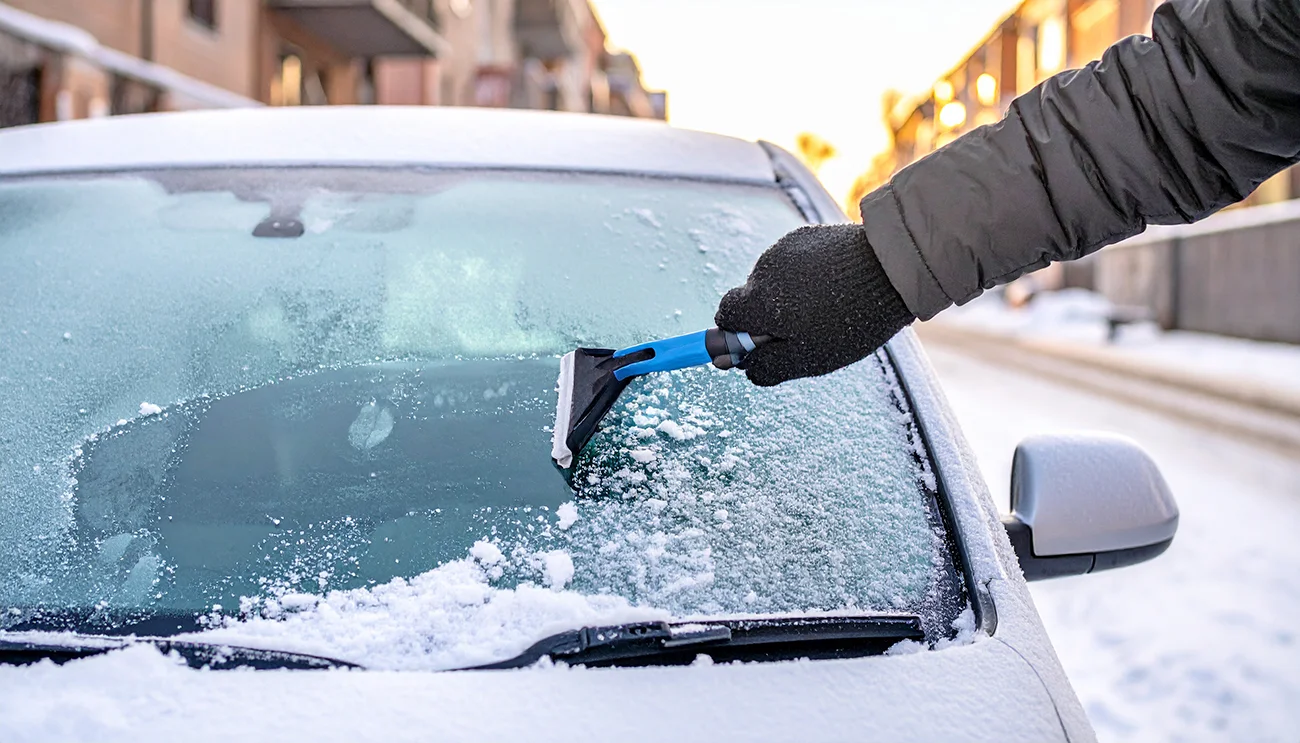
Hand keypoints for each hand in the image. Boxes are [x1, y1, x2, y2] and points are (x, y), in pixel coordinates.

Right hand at [715, 224, 914, 385]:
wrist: (890, 269)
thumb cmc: (848, 320)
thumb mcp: (807, 359)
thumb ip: (767, 367)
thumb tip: (744, 368)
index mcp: (756, 302)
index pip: (725, 315)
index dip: (737, 332)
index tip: (761, 342)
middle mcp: (762, 271)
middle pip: (751, 298)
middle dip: (769, 316)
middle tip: (805, 330)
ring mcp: (784, 249)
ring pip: (774, 280)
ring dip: (790, 295)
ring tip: (829, 306)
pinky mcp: (805, 236)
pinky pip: (794, 262)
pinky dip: (807, 275)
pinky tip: (836, 285)